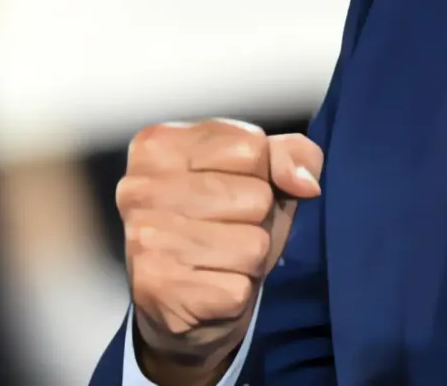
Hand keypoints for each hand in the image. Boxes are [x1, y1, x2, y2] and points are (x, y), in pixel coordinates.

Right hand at [117, 120, 323, 380]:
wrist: (185, 302)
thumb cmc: (222, 226)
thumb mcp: (258, 176)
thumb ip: (287, 155)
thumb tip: (305, 182)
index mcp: (159, 145)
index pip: (250, 145)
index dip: (262, 173)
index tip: (235, 187)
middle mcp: (141, 188)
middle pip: (255, 195)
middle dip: (257, 218)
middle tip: (228, 229)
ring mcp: (145, 239)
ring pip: (252, 244)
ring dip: (251, 257)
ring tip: (222, 258)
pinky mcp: (158, 289)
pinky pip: (239, 287)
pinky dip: (238, 291)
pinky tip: (211, 285)